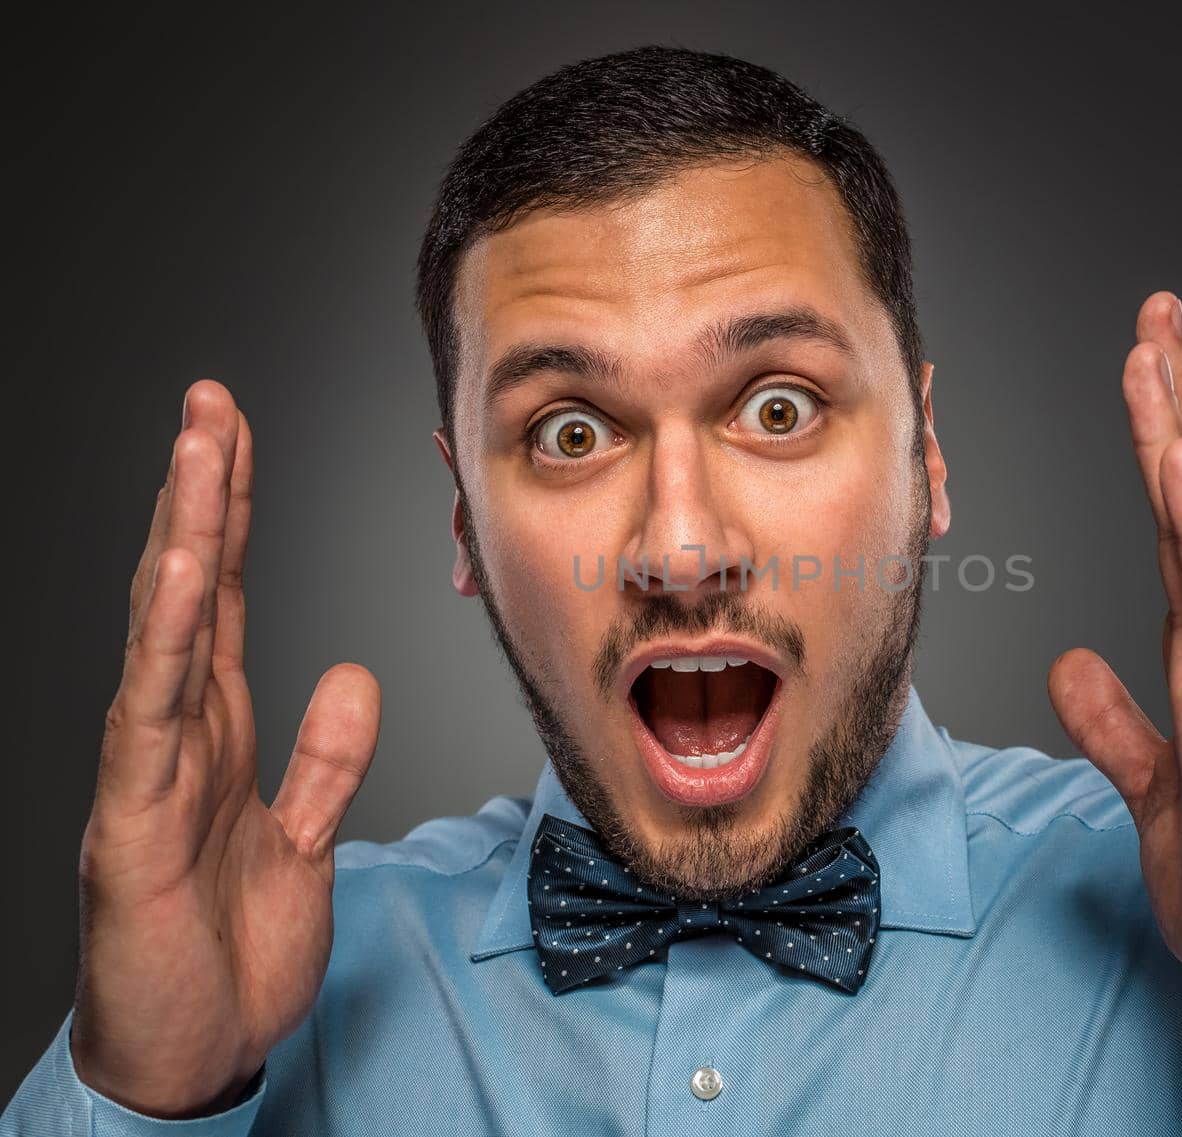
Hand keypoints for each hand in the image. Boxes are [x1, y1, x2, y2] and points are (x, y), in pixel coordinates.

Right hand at [71, 380, 381, 1116]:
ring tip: (198, 445)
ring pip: (164, 631)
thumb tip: (353, 670)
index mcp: (214, 737)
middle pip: (189, 593)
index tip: (239, 437)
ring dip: (184, 534)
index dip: (233, 519)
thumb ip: (326, 758)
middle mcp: (174, 738)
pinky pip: (150, 718)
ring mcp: (146, 773)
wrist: (189, 1058)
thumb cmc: (227, 953)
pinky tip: (176, 572)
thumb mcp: (303, 840)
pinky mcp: (134, 823)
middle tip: (211, 401)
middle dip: (202, 493)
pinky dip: (164, 642)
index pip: (225, 603)